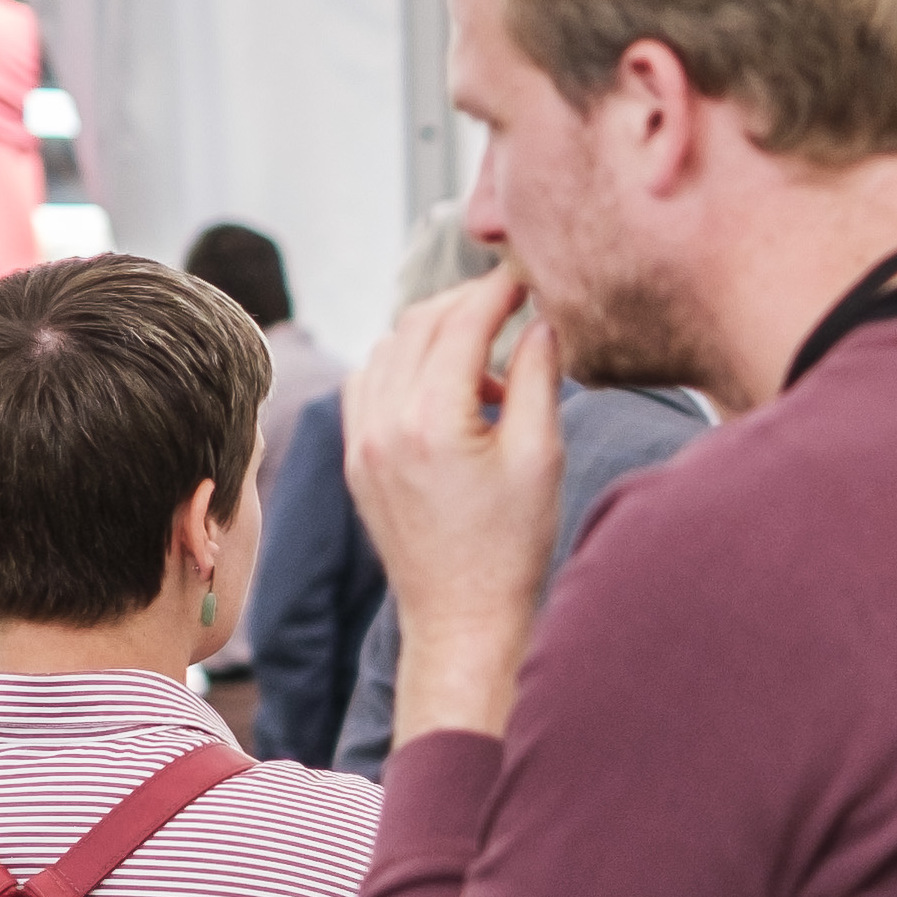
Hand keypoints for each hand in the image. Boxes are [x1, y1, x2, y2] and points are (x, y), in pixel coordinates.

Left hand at [345, 271, 562, 745]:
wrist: (461, 619)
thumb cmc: (512, 547)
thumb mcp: (542, 458)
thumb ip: (540, 379)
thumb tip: (541, 321)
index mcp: (432, 422)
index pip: (460, 324)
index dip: (497, 291)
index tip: (528, 278)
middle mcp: (383, 425)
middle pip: (418, 325)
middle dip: (466, 304)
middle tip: (513, 305)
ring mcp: (360, 441)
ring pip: (389, 348)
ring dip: (436, 336)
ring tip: (489, 367)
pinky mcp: (355, 458)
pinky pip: (368, 382)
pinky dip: (404, 366)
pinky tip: (447, 391)